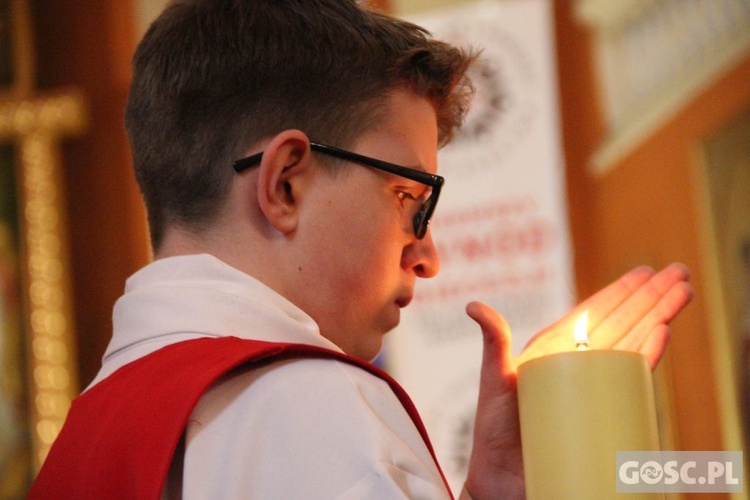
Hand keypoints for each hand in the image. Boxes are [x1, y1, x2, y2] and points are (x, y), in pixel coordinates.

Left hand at [461, 263, 692, 498]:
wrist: (505, 482)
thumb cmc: (496, 432)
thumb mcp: (495, 381)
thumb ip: (494, 344)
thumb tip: (474, 305)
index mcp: (556, 351)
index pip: (595, 314)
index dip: (621, 291)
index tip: (646, 272)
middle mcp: (580, 365)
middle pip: (623, 322)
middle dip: (651, 296)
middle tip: (679, 271)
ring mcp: (596, 388)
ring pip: (634, 342)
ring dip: (659, 316)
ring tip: (683, 292)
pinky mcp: (607, 412)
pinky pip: (633, 379)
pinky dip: (649, 355)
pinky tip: (663, 334)